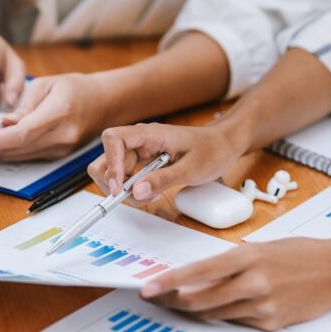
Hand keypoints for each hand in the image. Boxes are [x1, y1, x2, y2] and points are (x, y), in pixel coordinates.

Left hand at [0, 74, 110, 160]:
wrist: (103, 103)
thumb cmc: (76, 89)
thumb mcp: (47, 84)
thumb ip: (24, 106)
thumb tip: (4, 122)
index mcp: (59, 113)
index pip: (19, 134)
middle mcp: (61, 137)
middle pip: (15, 149)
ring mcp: (60, 150)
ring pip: (18, 156)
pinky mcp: (57, 156)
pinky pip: (26, 156)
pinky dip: (11, 147)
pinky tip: (2, 135)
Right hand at [87, 122, 246, 205]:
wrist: (223, 145)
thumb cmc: (211, 150)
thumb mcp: (191, 169)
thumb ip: (163, 179)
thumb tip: (136, 191)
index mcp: (150, 134)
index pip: (114, 139)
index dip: (110, 163)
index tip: (118, 187)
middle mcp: (140, 140)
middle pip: (107, 158)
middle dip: (114, 182)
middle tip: (135, 197)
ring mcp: (140, 151)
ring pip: (115, 171)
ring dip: (125, 189)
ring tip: (150, 196)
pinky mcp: (144, 162)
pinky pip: (127, 176)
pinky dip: (134, 189)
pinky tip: (153, 192)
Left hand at [139, 238, 330, 330]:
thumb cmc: (299, 254)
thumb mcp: (261, 248)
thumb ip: (229, 264)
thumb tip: (195, 278)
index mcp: (249, 257)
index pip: (198, 271)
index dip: (169, 283)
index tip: (147, 288)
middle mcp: (254, 282)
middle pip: (200, 299)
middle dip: (172, 302)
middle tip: (155, 300)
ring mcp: (263, 306)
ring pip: (215, 314)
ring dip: (194, 311)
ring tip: (179, 304)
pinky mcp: (271, 323)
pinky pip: (237, 322)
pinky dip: (224, 315)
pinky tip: (223, 307)